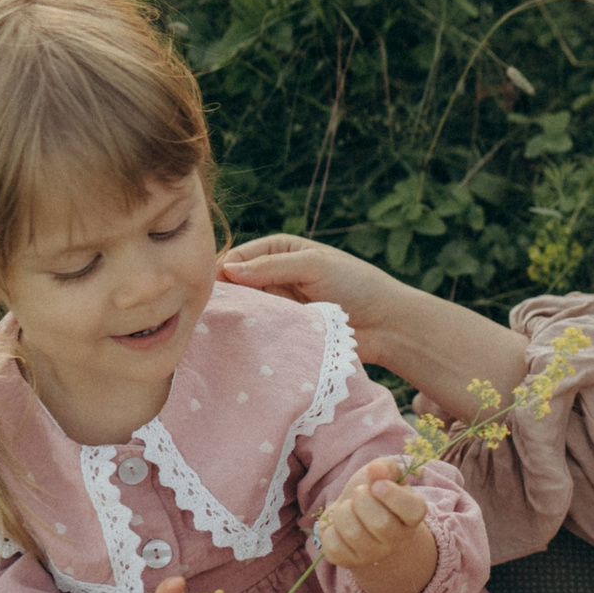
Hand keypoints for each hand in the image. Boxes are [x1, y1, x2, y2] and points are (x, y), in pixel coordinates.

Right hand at [220, 236, 403, 353]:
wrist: (386, 324)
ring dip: (238, 318)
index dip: (221, 271)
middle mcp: (273, 276)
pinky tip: (240, 342)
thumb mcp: (314, 265)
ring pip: (244, 310)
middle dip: (225, 297)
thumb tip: (226, 269)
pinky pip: (259, 332)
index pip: (237, 257)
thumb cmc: (356, 284)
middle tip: (208, 313)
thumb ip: (271, 266)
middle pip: (235, 286)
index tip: (207, 289)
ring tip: (220, 329)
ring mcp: (277, 305)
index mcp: (278, 250)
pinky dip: (251, 335)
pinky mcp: (284, 331)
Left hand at [315, 458, 437, 592]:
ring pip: (354, 534)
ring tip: (347, 508)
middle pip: (381, 524)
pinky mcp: (348, 561)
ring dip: (343, 512)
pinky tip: (337, 525)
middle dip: (362, 500)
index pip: (413, 511)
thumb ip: (384, 468)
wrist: (356, 519)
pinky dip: (329, 529)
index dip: (393, 495)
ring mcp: (373, 554)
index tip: (377, 485)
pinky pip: (334, 546)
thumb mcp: (383, 475)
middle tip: (359, 493)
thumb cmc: (373, 494)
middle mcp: (397, 540)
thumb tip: (377, 468)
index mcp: (411, 517)